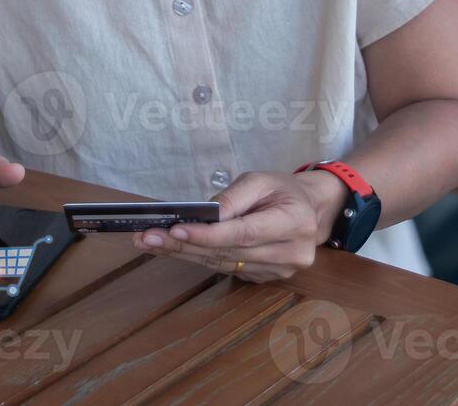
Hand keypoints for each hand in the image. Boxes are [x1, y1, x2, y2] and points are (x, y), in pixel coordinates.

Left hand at [132, 170, 346, 281]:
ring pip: (222, 265)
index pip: (243, 234)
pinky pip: (226, 270)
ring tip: (150, 242)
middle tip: (146, 236)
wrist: (310, 210)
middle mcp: (290, 254)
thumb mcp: (260, 179)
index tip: (175, 230)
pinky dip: (198, 258)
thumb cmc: (283, 190)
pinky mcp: (265, 279)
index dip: (208, 235)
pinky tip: (172, 249)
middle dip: (183, 245)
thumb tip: (203, 215)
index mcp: (294, 224)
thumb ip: (232, 197)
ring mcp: (279, 272)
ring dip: (183, 254)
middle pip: (227, 253)